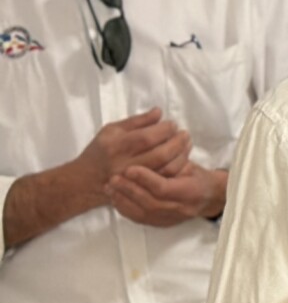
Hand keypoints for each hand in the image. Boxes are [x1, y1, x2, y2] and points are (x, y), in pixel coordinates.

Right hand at [3, 111, 192, 247]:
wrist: (86, 181)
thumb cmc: (100, 151)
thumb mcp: (111, 130)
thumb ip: (136, 121)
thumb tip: (159, 112)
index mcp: (116, 145)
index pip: (146, 137)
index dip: (164, 130)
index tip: (173, 124)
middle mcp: (125, 164)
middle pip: (160, 154)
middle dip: (177, 143)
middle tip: (185, 134)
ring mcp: (135, 180)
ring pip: (166, 170)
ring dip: (181, 156)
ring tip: (186, 144)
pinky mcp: (141, 189)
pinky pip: (165, 181)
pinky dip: (178, 169)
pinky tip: (182, 159)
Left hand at [104, 160, 224, 226]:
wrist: (209, 197)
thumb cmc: (197, 176)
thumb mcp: (190, 164)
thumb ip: (172, 159)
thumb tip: (154, 147)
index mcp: (192, 191)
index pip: (164, 188)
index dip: (145, 179)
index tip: (130, 168)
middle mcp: (182, 208)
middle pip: (151, 203)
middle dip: (130, 190)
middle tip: (114, 177)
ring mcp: (171, 218)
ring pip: (143, 213)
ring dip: (124, 200)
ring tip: (110, 187)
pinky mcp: (162, 223)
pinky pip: (139, 219)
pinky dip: (125, 209)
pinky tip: (115, 198)